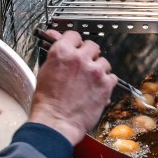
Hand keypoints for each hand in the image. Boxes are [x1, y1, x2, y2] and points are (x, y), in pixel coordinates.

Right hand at [28, 30, 116, 145]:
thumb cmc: (47, 101)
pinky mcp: (106, 84)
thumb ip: (55, 53)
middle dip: (89, 54)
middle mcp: (80, 58)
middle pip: (92, 45)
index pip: (74, 35)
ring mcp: (95, 70)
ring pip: (104, 61)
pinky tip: (97, 90)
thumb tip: (55, 38)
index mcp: (62, 52)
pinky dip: (106, 83)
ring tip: (90, 82)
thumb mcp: (45, 71)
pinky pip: (112, 77)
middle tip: (84, 65)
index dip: (75, 42)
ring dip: (99, 69)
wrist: (56, 122)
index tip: (75, 47)